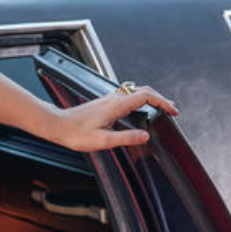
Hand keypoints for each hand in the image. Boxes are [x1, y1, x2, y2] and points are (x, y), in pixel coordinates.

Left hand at [52, 85, 178, 151]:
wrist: (58, 125)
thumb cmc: (76, 133)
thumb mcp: (103, 140)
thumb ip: (126, 138)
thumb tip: (145, 136)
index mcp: (116, 105)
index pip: (146, 96)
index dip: (162, 101)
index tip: (172, 111)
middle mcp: (113, 98)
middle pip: (143, 90)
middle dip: (160, 98)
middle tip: (171, 110)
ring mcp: (109, 99)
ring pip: (135, 92)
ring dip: (150, 98)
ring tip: (160, 108)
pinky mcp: (104, 103)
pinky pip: (128, 96)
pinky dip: (140, 100)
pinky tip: (140, 109)